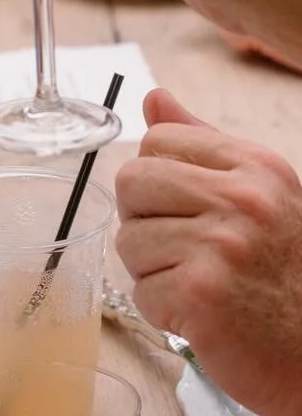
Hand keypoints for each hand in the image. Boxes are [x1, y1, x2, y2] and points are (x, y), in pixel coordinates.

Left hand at [116, 90, 301, 415]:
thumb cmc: (286, 274)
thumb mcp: (260, 194)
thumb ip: (202, 144)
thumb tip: (153, 98)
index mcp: (255, 165)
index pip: (157, 141)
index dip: (158, 179)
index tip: (186, 209)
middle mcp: (241, 199)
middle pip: (132, 182)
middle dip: (145, 220)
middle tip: (185, 251)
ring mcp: (221, 246)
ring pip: (129, 240)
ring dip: (154, 272)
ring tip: (201, 285)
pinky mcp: (201, 295)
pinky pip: (141, 292)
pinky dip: (164, 311)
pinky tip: (203, 317)